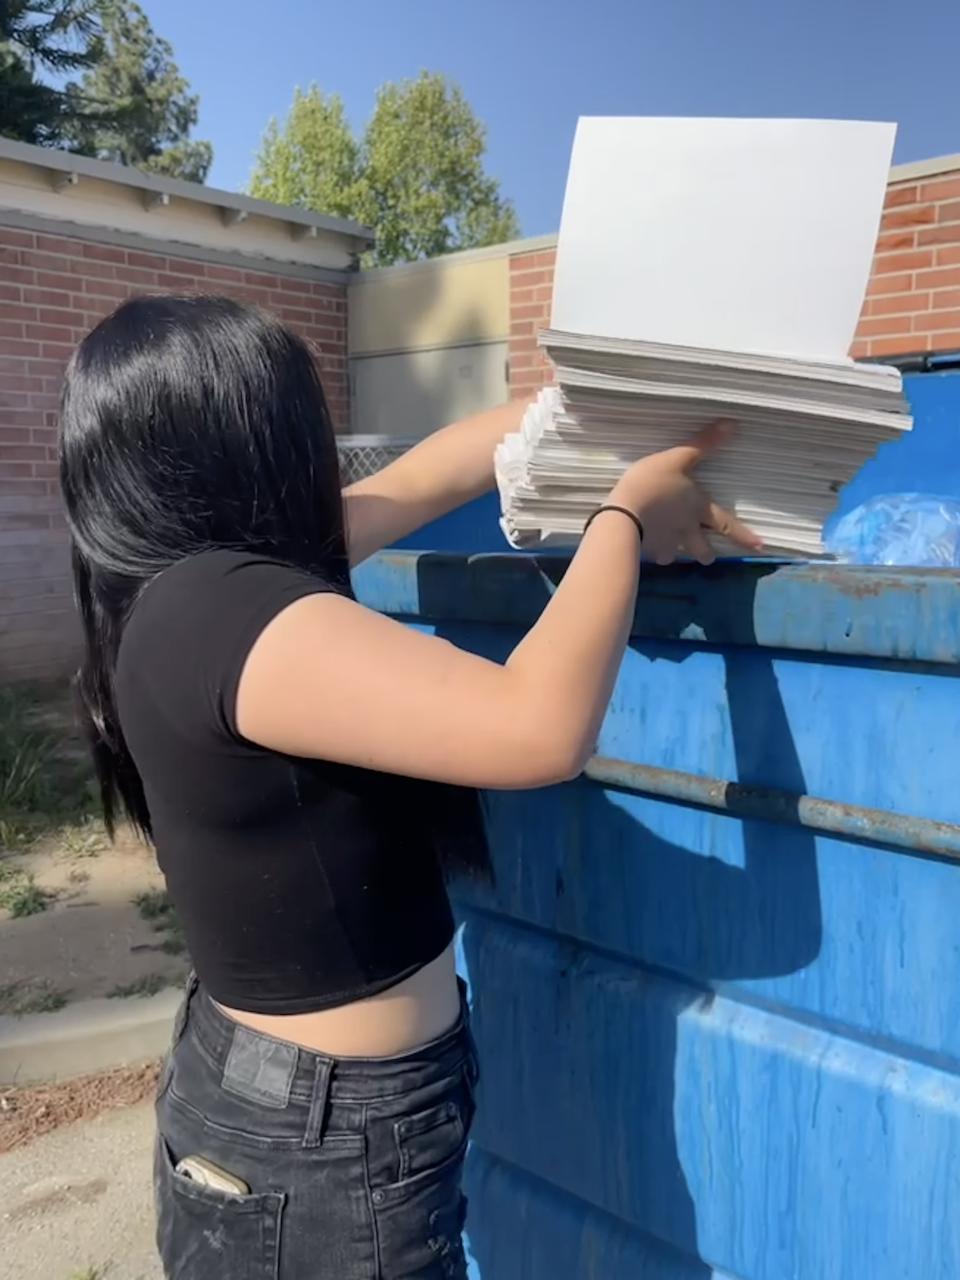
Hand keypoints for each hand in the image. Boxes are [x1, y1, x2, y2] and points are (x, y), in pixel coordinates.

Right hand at [609, 420, 762, 564]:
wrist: (623, 515)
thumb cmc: (652, 483)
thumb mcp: (677, 457)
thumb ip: (703, 444)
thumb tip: (733, 424)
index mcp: (697, 509)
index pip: (726, 524)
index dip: (744, 536)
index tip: (761, 547)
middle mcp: (686, 531)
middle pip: (702, 550)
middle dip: (706, 554)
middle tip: (709, 558)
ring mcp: (666, 545)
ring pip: (674, 555)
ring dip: (673, 554)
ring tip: (667, 552)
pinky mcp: (645, 551)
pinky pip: (650, 554)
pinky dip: (648, 551)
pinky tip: (642, 546)